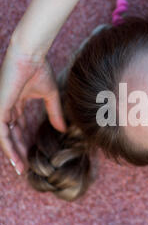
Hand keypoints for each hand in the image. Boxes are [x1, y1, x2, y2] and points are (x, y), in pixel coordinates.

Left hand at [0, 45, 65, 174]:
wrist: (31, 56)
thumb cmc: (39, 69)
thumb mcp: (50, 96)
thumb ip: (54, 113)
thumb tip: (63, 129)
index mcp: (15, 101)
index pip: (17, 126)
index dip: (24, 140)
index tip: (32, 155)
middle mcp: (6, 107)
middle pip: (11, 134)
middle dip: (18, 151)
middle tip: (26, 167)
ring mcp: (1, 109)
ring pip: (5, 138)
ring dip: (13, 154)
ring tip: (22, 168)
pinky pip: (2, 134)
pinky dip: (9, 148)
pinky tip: (16, 160)